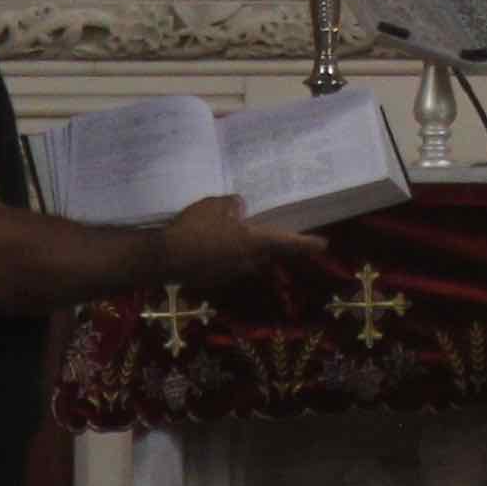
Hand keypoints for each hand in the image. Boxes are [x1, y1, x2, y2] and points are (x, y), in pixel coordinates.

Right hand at [159, 193, 331, 288]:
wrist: (163, 258)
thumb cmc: (193, 228)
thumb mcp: (214, 206)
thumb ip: (231, 206)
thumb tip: (239, 208)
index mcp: (252, 243)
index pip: (286, 243)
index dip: (306, 243)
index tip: (323, 244)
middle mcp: (247, 262)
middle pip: (266, 253)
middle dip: (268, 244)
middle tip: (268, 231)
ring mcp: (230, 273)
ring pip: (246, 259)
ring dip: (243, 249)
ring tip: (231, 233)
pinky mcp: (214, 279)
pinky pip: (227, 264)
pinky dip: (225, 255)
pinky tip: (211, 244)